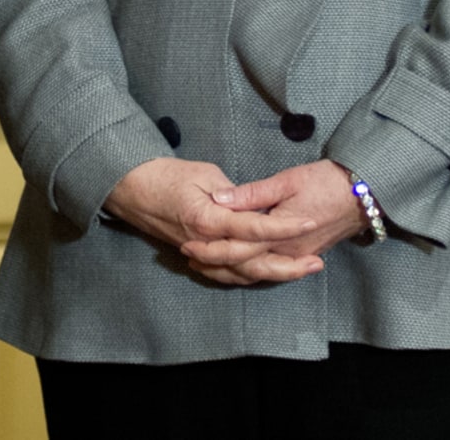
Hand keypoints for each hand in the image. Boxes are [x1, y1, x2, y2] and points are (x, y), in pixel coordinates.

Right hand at [104, 157, 321, 285]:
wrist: (133, 190)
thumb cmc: (167, 175)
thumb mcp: (204, 173)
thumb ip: (233, 193)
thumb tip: (254, 207)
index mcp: (208, 220)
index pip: (254, 229)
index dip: (283, 227)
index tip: (308, 222)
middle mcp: (205, 244)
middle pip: (252, 264)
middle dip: (287, 265)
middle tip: (316, 263)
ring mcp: (200, 255)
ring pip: (241, 275)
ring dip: (273, 275)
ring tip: (302, 272)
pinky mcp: (197, 257)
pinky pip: (226, 275)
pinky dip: (249, 278)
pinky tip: (268, 275)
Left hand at [181, 160, 367, 282]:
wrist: (363, 196)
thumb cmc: (326, 183)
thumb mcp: (287, 181)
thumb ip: (252, 193)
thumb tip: (220, 199)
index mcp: (277, 236)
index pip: (236, 248)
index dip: (210, 248)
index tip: (188, 243)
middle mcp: (284, 254)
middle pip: (242, 266)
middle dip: (214, 264)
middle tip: (189, 257)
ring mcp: (294, 258)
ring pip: (255, 273)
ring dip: (228, 271)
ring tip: (204, 265)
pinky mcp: (302, 255)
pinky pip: (270, 271)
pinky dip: (249, 271)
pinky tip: (239, 266)